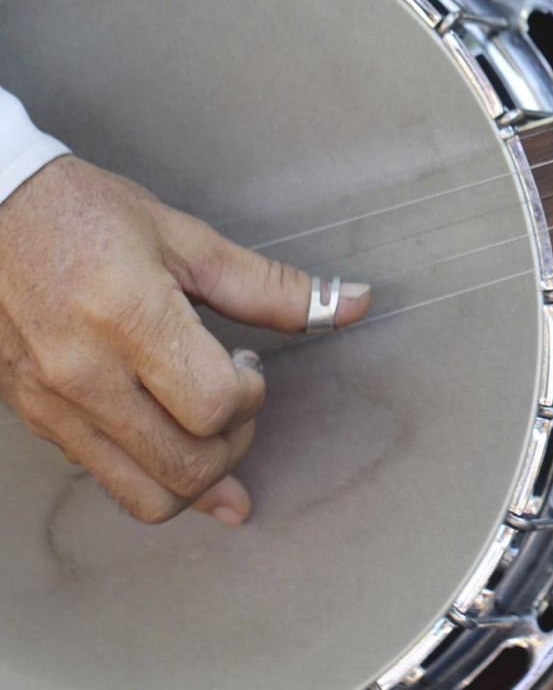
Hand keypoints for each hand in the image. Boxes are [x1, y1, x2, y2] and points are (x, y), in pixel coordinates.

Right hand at [0, 156, 369, 524]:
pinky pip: (106, 479)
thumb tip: (357, 302)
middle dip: (235, 443)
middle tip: (233, 396)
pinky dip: (153, 476)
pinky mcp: (34, 418)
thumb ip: (271, 287)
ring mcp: (52, 403)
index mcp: (128, 316)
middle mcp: (83, 371)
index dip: (251, 396)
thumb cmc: (85, 216)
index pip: (214, 406)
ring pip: (146, 496)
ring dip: (198, 477)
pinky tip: (172, 443)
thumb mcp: (186, 239)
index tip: (247, 364)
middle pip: (187, 467)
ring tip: (203, 425)